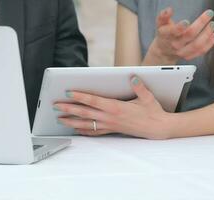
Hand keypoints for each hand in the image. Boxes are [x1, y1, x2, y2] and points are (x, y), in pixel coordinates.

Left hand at [54, 76, 172, 139]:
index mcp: (116, 107)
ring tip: (59, 119)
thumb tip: (132, 77)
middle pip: (85, 112)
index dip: (80, 96)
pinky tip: (76, 129)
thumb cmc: (152, 112)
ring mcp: (110, 125)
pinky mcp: (113, 130)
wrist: (157, 128)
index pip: (94, 101)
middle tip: (55, 106)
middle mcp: (110, 117)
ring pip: (87, 124)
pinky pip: (95, 132)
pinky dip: (84, 130)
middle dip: (69, 109)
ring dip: (72, 121)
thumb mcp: (147, 97)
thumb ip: (139, 86)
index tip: (68, 93)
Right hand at [143, 7, 213, 64]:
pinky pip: (201, 51)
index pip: (173, 32)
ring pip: (197, 45)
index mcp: (167, 35)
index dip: (180, 27)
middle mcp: (175, 44)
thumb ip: (163, 16)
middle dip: (201, 23)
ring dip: (207, 34)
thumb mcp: (160, 24)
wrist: (164, 51)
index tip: (187, 21)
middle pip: (189, 35)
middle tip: (209, 13)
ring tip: (213, 24)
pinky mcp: (189, 56)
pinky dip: (210, 43)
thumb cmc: (164, 34)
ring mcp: (182, 52)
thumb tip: (169, 10)